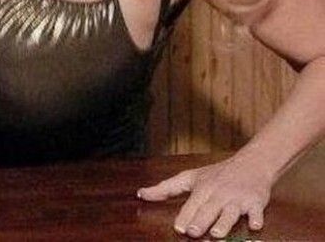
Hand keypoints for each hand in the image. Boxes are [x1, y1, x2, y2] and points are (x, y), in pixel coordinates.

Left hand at [137, 155, 272, 238]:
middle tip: (192, 232)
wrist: (251, 163)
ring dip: (224, 222)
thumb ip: (166, 188)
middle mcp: (219, 193)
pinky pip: (257, 211)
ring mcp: (238, 198)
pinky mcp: (256, 202)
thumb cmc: (216, 174)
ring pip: (230, 212)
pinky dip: (256, 218)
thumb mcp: (190, 177)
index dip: (185, 216)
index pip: (192, 204)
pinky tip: (255, 225)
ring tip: (216, 233)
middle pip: (208, 208)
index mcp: (202, 187)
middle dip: (200, 220)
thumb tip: (140, 194)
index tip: (178, 228)